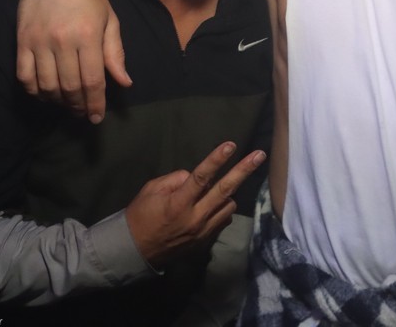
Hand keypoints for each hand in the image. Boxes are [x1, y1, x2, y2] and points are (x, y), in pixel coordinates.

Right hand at [15, 0, 128, 122]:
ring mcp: (38, 41)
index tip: (97, 117)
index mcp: (88, 35)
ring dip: (58, 101)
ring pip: (46, 86)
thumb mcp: (110, 18)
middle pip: (69, 87)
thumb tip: (124, 83)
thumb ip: (115, 52)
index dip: (95, 103)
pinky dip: (35, 91)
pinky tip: (46, 93)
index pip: (93, 80)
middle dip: (78, 106)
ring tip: (68, 104)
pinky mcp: (20, 40)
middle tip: (84, 113)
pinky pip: (24, 76)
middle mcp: (62, 41)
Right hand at [124, 142, 265, 266]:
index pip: (202, 177)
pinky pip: (223, 220)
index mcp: (179, 203)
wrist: (135, 251)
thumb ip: (174, 179)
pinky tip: (212, 207)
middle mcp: (195, 217)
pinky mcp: (206, 241)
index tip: (231, 145)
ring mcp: (203, 231)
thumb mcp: (151, 190)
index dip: (217, 159)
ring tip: (217, 191)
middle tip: (260, 156)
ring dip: (227, 194)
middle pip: (225, 190)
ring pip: (229, 206)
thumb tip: (193, 176)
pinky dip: (222, 210)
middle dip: (244, 171)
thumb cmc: (141, 215)